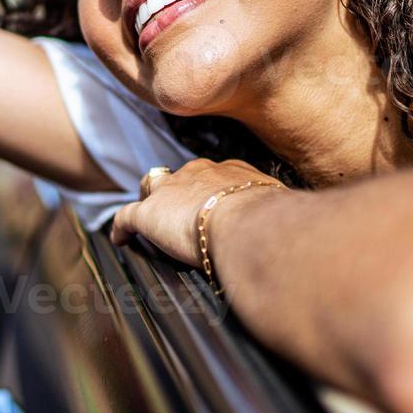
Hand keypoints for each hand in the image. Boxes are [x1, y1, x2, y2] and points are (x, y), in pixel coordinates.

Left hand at [109, 158, 284, 267]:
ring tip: (147, 217)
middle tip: (177, 208)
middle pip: (179, 176)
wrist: (249, 223)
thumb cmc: (271, 221)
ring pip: (151, 187)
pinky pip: (127, 217)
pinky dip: (121, 229)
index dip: (207, 189)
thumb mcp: (278, 210)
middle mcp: (198, 173)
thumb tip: (292, 228)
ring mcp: (170, 191)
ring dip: (149, 200)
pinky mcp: (148, 214)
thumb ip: (276, 216)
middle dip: (175, 189)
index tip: (210, 202)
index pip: (212, 175)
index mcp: (230, 172)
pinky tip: (120, 240)